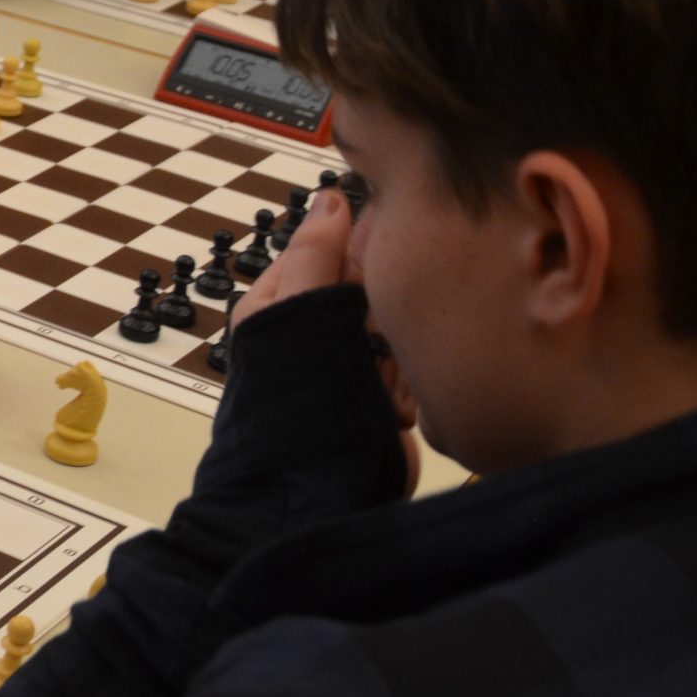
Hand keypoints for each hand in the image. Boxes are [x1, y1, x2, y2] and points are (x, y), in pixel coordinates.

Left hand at [227, 187, 421, 485]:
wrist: (310, 499)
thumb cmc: (292, 408)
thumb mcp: (297, 315)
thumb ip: (314, 256)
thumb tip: (329, 197)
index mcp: (282, 301)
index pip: (337, 248)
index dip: (367, 253)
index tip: (390, 260)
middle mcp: (317, 329)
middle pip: (375, 288)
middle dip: (386, 313)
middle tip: (373, 341)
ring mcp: (351, 364)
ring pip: (401, 327)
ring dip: (399, 356)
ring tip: (377, 386)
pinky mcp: (383, 398)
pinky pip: (414, 371)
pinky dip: (410, 390)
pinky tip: (392, 412)